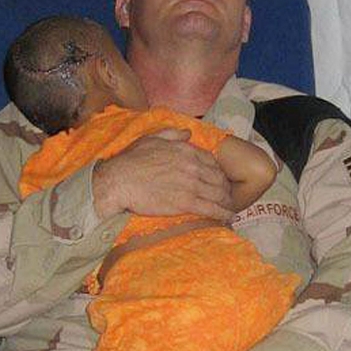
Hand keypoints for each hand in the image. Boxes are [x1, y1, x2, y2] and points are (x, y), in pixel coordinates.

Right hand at [92, 128, 232, 220]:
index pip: (211, 161)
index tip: (218, 178)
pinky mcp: (186, 203)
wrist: (120, 181)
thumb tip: (188, 133)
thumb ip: (172, 134)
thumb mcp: (151, 139)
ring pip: (218, 194)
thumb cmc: (131, 160)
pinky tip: (229, 217)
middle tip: (226, 195)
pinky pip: (211, 208)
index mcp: (186, 151)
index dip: (217, 171)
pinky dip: (223, 213)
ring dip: (227, 201)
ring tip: (230, 207)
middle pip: (218, 178)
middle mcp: (193, 166)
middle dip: (225, 188)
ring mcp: (191, 185)